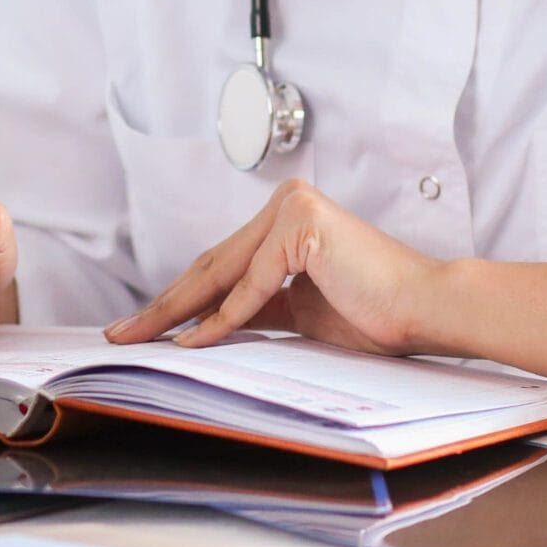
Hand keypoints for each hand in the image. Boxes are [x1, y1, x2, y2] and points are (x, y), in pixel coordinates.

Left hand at [101, 179, 441, 354]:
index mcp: (288, 219)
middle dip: (162, 305)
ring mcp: (292, 209)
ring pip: (221, 273)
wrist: (426, 309)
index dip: (177, 300)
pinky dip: (220, 318)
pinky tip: (189, 341)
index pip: (220, 266)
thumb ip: (258, 308)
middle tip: (120, 334)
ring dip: (175, 311)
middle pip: (211, 266)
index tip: (140, 328)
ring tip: (138, 338)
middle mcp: (286, 204)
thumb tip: (202, 328)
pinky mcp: (301, 224)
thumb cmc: (376, 314)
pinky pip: (251, 285)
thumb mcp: (300, 313)